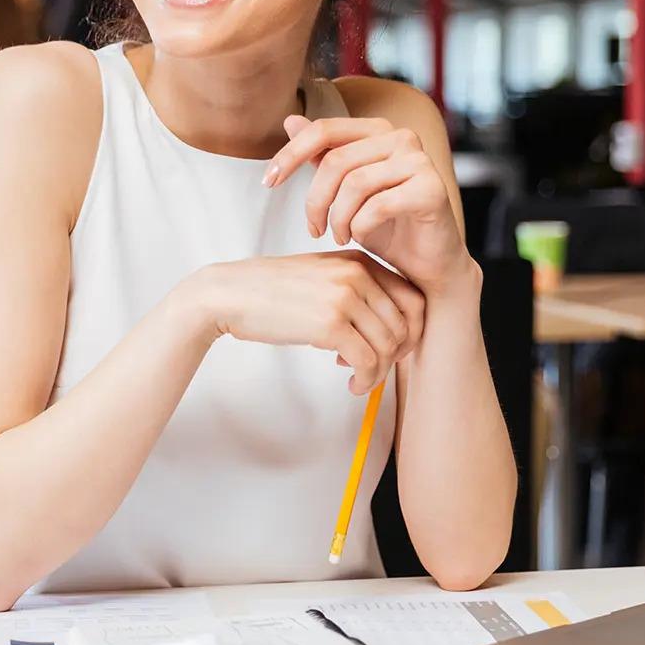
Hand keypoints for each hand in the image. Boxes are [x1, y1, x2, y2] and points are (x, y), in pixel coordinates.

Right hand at [190, 251, 425, 395]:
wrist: (231, 293)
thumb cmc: (272, 291)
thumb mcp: (322, 277)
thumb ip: (357, 291)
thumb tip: (391, 330)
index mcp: (359, 260)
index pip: (413, 298)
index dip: (412, 330)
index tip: (393, 349)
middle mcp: (357, 274)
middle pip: (405, 324)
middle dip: (395, 354)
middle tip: (373, 367)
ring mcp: (345, 297)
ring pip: (388, 346)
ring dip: (377, 372)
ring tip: (357, 378)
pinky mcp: (330, 324)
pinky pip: (367, 361)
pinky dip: (365, 380)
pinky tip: (350, 384)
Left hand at [264, 115, 474, 296]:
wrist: (428, 264)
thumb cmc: (386, 227)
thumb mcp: (345, 191)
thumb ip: (322, 156)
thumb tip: (290, 119)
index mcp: (379, 131)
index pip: (323, 129)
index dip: (290, 154)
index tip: (269, 182)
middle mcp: (402, 138)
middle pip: (336, 161)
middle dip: (315, 200)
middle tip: (314, 230)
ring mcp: (420, 161)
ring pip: (355, 184)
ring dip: (338, 218)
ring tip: (339, 236)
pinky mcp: (432, 189)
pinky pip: (378, 205)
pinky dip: (361, 227)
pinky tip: (360, 238)